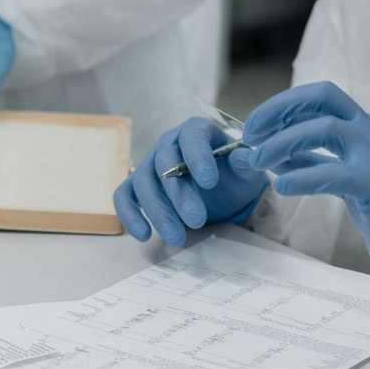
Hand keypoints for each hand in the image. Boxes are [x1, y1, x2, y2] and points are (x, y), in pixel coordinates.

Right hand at [114, 117, 267, 246]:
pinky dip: (129, 214)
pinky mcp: (137, 185)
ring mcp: (150, 163)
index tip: (210, 182)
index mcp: (196, 130)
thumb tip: (244, 158)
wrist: (222, 190)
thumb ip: (245, 163)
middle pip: (165, 163)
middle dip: (179, 194)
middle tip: (197, 220)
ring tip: (177, 238)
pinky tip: (144, 235)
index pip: (192, 136)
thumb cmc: (233, 174)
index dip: (198, 157)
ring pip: (143, 182)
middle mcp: (168, 142)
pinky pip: (124, 195)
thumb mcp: (245, 170)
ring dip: (158, 211)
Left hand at [244, 81, 369, 307]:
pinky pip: (333, 172)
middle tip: (250, 132)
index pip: (322, 98)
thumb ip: (311, 163)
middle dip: (280, 108)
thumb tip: (265, 153)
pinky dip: (302, 176)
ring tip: (257, 161)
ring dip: (283, 142)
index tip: (255, 126)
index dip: (284, 105)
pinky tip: (280, 185)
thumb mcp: (345, 181)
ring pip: (325, 128)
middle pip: (323, 97)